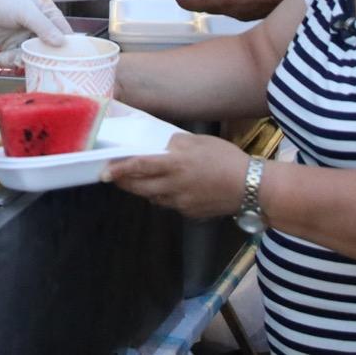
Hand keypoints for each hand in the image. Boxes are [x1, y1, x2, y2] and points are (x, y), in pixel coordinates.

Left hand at [0, 0, 69, 61]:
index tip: (66, 60)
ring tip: (12, 58)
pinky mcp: (10, 46)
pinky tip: (1, 58)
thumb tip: (61, 43)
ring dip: (24, 60)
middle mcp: (37, 24)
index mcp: (45, 10)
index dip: (66, 45)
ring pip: (33, 56)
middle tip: (34, 61)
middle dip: (42, 56)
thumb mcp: (24, 10)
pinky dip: (11, 61)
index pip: (63, 30)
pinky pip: (17, 59)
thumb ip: (43, 26)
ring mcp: (23, 36)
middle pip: (49, 47)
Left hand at [104, 133, 250, 218]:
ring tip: (136, 180)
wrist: (251, 187)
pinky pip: (169, 205)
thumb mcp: (199, 142)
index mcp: (176, 164)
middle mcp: (174, 186)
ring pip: (152, 197)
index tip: (104, 171)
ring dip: (141, 190)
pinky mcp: (190, 213)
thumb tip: (160, 147)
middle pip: (139, 187)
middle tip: (113, 176)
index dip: (119, 170)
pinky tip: (166, 188)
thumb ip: (175, 145)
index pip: (139, 167)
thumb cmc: (226, 158)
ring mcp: (181, 203)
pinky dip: (162, 197)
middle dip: (123, 183)